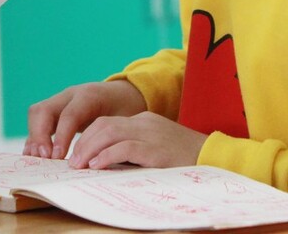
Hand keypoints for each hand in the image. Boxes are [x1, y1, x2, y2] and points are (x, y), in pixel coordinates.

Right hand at [23, 80, 146, 159]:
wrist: (124, 94)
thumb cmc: (126, 110)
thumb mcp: (125, 120)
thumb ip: (112, 135)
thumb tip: (102, 159)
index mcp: (89, 96)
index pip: (69, 114)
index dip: (61, 136)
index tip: (58, 157)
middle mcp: (70, 95)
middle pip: (44, 110)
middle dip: (40, 135)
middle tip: (45, 158)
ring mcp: (60, 101)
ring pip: (37, 114)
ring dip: (34, 137)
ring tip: (38, 159)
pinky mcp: (56, 110)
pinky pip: (39, 121)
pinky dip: (35, 138)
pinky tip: (36, 156)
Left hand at [68, 112, 206, 169]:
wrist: (215, 158)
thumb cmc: (186, 160)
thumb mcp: (157, 150)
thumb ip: (135, 151)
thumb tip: (107, 164)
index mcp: (144, 121)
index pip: (108, 122)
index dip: (89, 137)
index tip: (77, 154)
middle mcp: (145, 122)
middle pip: (104, 125)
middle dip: (84, 142)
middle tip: (72, 162)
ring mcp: (151, 134)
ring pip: (109, 133)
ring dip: (89, 149)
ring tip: (79, 165)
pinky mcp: (156, 149)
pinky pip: (125, 148)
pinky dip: (107, 155)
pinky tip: (97, 165)